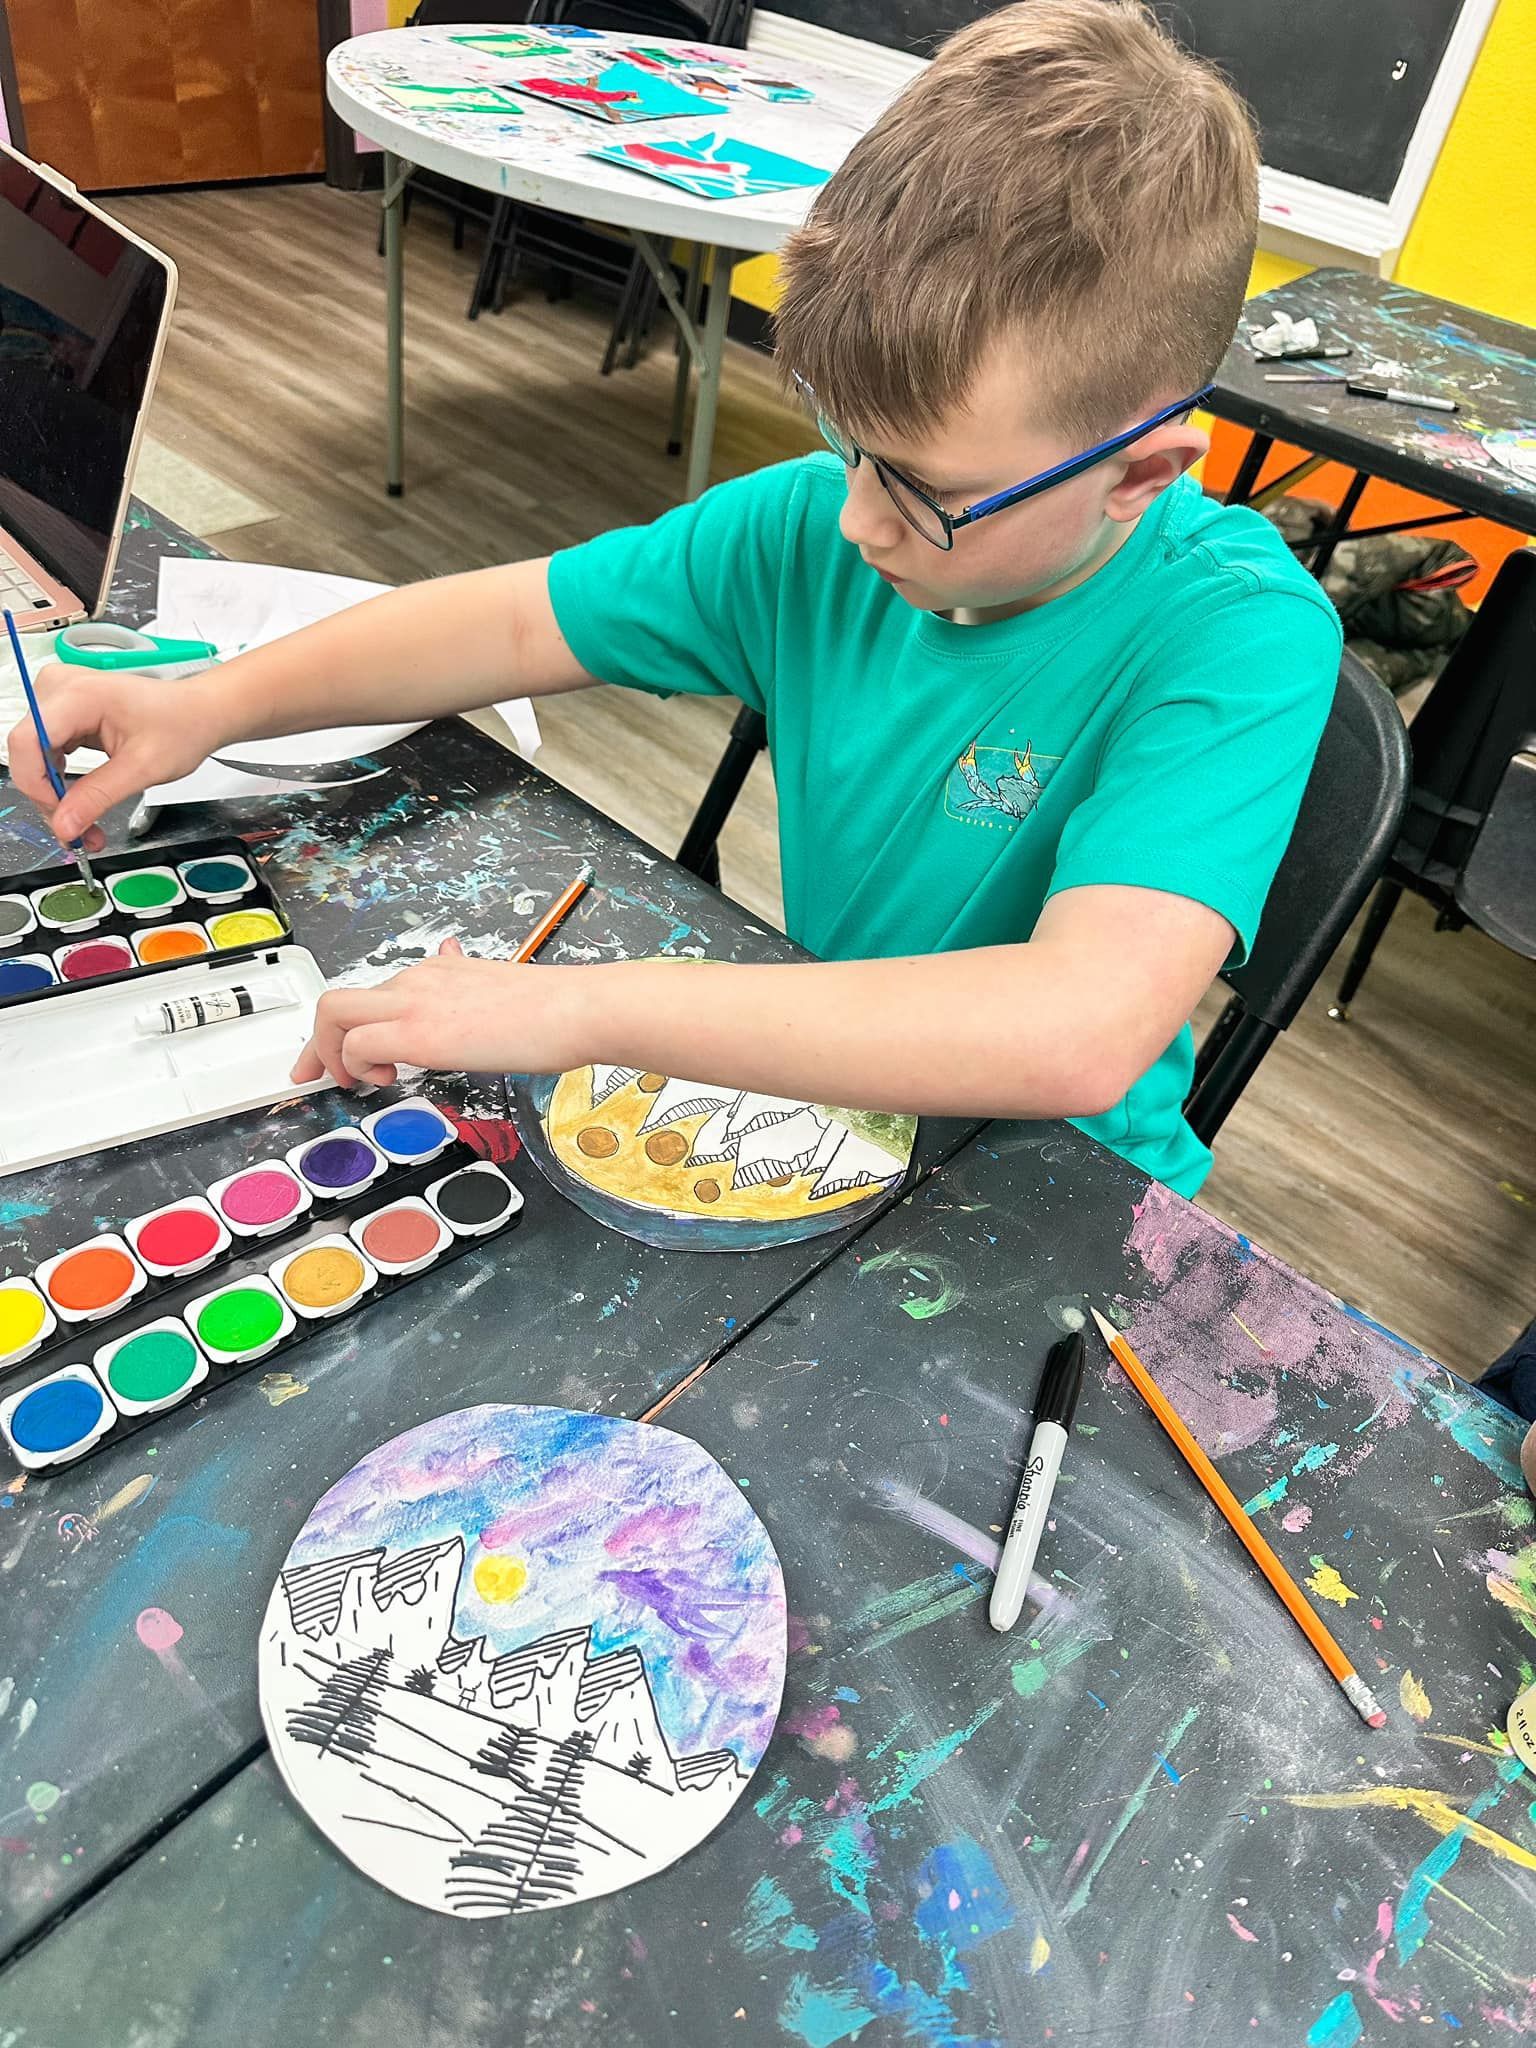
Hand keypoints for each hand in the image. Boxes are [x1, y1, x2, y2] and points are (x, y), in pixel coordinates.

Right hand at [4, 666, 227, 850]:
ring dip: (55, 795)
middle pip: (28, 753)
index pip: (27, 742)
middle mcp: (61, 689)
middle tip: (78, 833)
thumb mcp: (143, 768)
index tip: (62, 818)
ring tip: (86, 824)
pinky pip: (46, 753)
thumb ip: (98, 797)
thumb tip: (65, 824)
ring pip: (34, 757)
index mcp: (80, 695)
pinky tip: (81, 801)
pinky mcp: (64, 713)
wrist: (198, 713)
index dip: (37, 786)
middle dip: (50, 799)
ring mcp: (60, 698)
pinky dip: (60, 782)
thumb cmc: (182, 725)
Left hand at [291, 940, 590, 1088]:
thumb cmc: (551, 1008)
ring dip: (332, 1056)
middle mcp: (417, 980)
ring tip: (363, 1081)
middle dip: (316, 1044)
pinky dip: (357, 1066)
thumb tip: (451, 951)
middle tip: (318, 1077)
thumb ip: (464, 973)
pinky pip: (358, 1045)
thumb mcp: (495, 982)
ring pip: (333, 1015)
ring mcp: (415, 1003)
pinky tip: (388, 1079)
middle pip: (336, 1001)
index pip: (370, 994)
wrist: (575, 1009)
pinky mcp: (420, 1034)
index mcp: (436, 971)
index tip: (333, 1057)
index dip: (341, 1029)